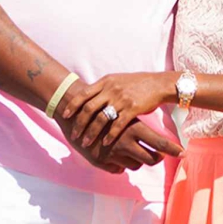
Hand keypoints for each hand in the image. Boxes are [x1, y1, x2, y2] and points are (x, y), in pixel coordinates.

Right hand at [56, 114, 181, 173]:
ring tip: (139, 152)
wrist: (76, 115)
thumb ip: (139, 124)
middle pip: (151, 158)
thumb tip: (156, 130)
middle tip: (160, 155)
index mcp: (134, 128)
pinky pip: (121, 169)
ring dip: (140, 160)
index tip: (183, 153)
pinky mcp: (103, 162)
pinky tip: (121, 157)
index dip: (172, 149)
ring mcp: (114, 153)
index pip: (159, 142)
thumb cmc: (103, 110)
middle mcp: (126, 142)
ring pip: (137, 164)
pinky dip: (123, 165)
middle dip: (157, 158)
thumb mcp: (123, 113)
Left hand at [61, 73, 175, 151]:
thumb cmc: (137, 83)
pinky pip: (117, 125)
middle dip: (79, 123)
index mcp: (106, 82)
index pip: (84, 94)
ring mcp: (121, 99)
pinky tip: (104, 143)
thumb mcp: (117, 80)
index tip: (64, 115)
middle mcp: (111, 89)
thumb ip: (103, 88)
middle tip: (73, 135)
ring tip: (85, 143)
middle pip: (89, 108)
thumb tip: (88, 95)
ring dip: (91, 132)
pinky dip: (109, 135)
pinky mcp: (132, 108)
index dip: (73, 105)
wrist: (158, 84)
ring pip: (101, 118)